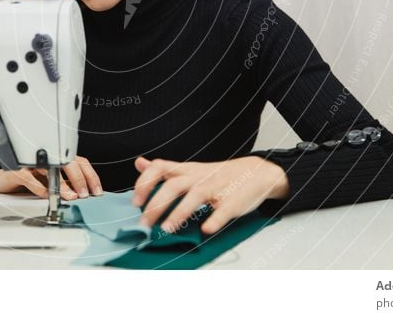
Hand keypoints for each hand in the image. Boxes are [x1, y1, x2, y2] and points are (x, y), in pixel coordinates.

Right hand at [0, 155, 102, 199]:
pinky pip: (30, 178)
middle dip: (79, 178)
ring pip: (51, 169)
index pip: (80, 162)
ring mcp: (32, 162)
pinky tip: (47, 195)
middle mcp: (47, 157)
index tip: (96, 191)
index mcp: (58, 158)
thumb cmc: (27, 181)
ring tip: (70, 196)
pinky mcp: (17, 170)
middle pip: (68, 161)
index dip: (90, 175)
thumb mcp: (51, 184)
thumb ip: (66, 186)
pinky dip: (40, 187)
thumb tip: (84, 196)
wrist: (0, 182)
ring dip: (62, 184)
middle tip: (85, 194)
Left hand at [132, 156, 288, 234]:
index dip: (145, 182)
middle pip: (173, 186)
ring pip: (195, 196)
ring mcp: (216, 188)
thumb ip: (164, 169)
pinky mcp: (233, 201)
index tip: (135, 202)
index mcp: (187, 170)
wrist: (256, 172)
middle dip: (156, 205)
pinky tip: (205, 230)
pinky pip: (223, 210)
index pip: (160, 168)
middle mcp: (199, 177)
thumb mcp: (190, 168)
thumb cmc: (218, 175)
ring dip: (179, 212)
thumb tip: (139, 163)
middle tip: (144, 224)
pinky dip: (215, 220)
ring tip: (167, 229)